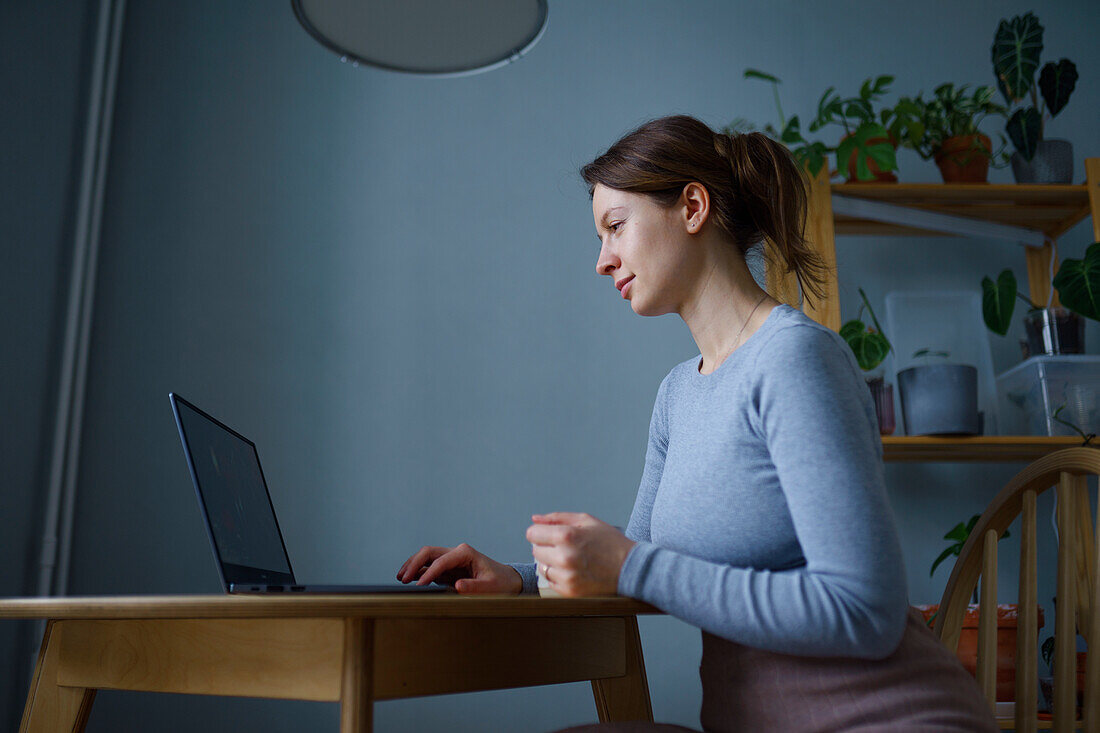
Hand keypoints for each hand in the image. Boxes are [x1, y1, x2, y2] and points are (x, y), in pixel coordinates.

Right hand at [396, 543, 522, 593]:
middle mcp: (456, 552)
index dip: (428, 573)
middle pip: (428, 552)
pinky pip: (429, 567)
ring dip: (413, 565)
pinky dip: (418, 571)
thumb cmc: (500, 583)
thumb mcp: (490, 588)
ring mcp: (451, 559)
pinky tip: (408, 579)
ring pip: (426, 557)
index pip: (441, 561)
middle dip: (414, 563)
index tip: (418, 586)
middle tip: (402, 579)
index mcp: (465, 553)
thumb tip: (457, 586)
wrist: (507, 581)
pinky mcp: (448, 568)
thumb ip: (474, 587)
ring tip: (400, 578)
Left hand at [526, 512, 635, 596]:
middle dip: (547, 547)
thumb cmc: (610, 543)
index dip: (540, 533)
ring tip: (571, 559)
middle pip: (535, 551)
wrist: (630, 568)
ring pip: (541, 567)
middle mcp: (564, 557)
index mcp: (567, 536)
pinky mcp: (570, 591)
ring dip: (551, 563)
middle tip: (565, 547)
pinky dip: (558, 576)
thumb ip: (557, 518)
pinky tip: (574, 571)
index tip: (548, 535)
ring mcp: (566, 576)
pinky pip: (550, 582)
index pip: (532, 534)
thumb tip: (535, 519)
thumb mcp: (586, 520)